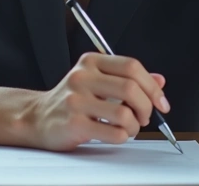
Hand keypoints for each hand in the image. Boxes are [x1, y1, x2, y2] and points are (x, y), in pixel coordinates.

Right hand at [22, 52, 168, 150]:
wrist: (37, 118)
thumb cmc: (71, 101)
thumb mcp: (97, 81)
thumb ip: (127, 79)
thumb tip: (160, 80)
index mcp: (91, 62)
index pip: (132, 67)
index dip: (152, 86)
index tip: (161, 101)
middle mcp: (82, 77)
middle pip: (131, 88)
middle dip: (147, 107)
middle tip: (145, 117)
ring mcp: (77, 100)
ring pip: (125, 114)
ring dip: (135, 126)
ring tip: (129, 128)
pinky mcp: (75, 123)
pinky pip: (114, 133)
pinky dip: (122, 137)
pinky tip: (114, 134)